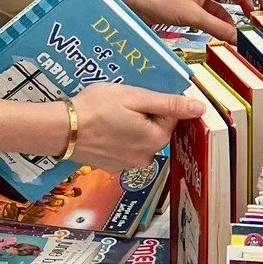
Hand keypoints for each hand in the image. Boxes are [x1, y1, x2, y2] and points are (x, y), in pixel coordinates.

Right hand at [72, 84, 204, 169]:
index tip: (136, 96)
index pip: (170, 115)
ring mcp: (128, 165)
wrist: (62, 129)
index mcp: (157, 139)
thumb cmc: (97, 108)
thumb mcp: (135, 98)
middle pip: (156, 128)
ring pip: (140, 139)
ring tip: (110, 115)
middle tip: (122, 104)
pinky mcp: (112, 167)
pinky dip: (119, 138)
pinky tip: (103, 129)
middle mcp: (147, 157)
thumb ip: (169, 104)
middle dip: (144, 114)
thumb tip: (201, 108)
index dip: (154, 102)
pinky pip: (125, 148)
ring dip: (131, 127)